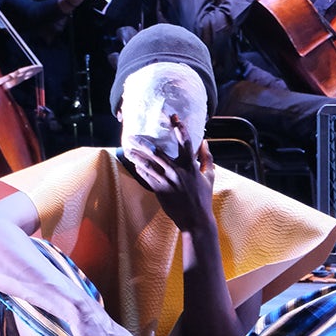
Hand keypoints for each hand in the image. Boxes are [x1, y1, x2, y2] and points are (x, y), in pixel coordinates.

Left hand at [125, 115, 215, 231]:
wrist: (195, 219)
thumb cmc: (203, 196)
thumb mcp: (209, 175)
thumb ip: (206, 157)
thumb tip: (204, 141)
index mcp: (190, 166)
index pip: (185, 142)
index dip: (179, 127)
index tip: (173, 116)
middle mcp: (176, 172)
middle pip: (156, 152)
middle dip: (142, 142)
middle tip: (132, 135)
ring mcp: (166, 181)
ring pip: (146, 164)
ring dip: (135, 155)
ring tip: (127, 148)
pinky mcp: (158, 190)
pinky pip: (146, 176)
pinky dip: (139, 169)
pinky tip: (133, 163)